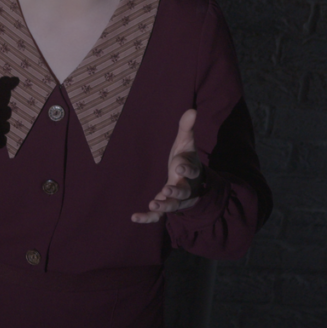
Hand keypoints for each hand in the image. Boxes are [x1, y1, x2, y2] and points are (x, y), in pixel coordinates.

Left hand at [132, 109, 201, 223]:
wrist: (190, 181)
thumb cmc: (185, 159)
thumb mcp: (185, 143)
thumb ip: (187, 128)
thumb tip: (192, 109)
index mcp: (192, 171)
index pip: (192, 171)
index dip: (186, 169)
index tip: (178, 166)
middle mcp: (186, 188)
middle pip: (184, 192)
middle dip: (176, 191)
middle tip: (167, 189)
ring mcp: (176, 200)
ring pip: (172, 206)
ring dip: (164, 206)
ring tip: (153, 204)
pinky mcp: (166, 206)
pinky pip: (158, 216)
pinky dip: (147, 218)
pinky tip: (134, 217)